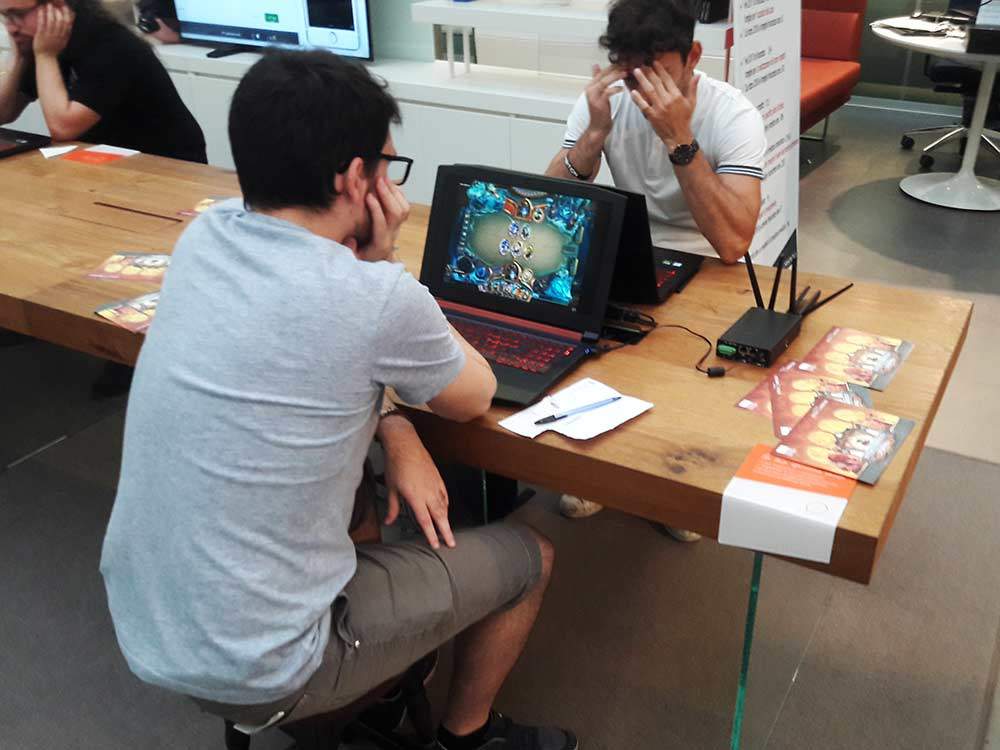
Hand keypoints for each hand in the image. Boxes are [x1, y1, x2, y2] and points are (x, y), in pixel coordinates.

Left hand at [33, 2, 74, 57]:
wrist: (46, 57)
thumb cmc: (54, 49)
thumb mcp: (63, 41)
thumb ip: (66, 32)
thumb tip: (70, 23)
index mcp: (65, 36)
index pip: (68, 24)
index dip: (67, 15)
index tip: (65, 8)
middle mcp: (58, 35)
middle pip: (61, 21)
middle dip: (59, 12)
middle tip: (56, 5)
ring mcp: (50, 35)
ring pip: (52, 21)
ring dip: (51, 12)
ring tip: (49, 5)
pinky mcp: (42, 35)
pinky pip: (42, 23)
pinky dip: (42, 16)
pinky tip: (41, 10)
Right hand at [354, 177, 409, 262]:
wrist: (377, 259)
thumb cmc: (364, 257)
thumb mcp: (355, 258)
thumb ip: (350, 250)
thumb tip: (350, 240)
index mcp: (381, 243)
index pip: (382, 224)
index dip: (376, 209)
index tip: (368, 197)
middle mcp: (392, 234)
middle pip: (397, 213)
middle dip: (388, 195)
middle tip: (378, 181)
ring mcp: (398, 227)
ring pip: (404, 208)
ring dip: (395, 192)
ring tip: (384, 179)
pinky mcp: (399, 221)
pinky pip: (404, 205)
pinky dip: (398, 193)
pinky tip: (389, 184)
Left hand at [380, 416, 454, 549]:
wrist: (405, 444)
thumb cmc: (396, 464)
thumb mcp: (391, 488)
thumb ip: (393, 507)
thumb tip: (389, 521)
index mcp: (415, 496)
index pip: (425, 521)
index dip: (431, 534)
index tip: (435, 544)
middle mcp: (428, 492)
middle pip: (440, 516)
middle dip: (446, 532)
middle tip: (451, 544)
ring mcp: (435, 484)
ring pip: (444, 506)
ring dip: (446, 519)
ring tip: (448, 531)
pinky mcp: (438, 478)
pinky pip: (445, 495)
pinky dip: (446, 505)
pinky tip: (445, 509)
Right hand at [584, 64, 624, 136]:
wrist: (598, 127)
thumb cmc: (601, 112)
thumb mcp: (599, 93)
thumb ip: (598, 80)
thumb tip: (595, 65)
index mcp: (590, 86)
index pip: (602, 71)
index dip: (613, 66)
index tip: (624, 63)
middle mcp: (590, 89)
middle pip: (603, 74)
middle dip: (615, 68)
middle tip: (627, 64)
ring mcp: (593, 96)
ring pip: (605, 81)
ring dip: (616, 76)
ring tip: (626, 72)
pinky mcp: (598, 102)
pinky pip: (608, 92)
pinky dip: (616, 89)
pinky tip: (623, 88)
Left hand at [630, 63, 697, 149]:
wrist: (679, 136)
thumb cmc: (685, 120)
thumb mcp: (692, 103)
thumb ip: (693, 88)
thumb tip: (697, 76)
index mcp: (677, 96)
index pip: (667, 80)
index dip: (660, 70)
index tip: (654, 63)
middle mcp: (668, 100)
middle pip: (657, 83)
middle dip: (649, 72)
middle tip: (642, 64)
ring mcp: (659, 108)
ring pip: (649, 91)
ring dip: (642, 80)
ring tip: (636, 72)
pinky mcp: (652, 116)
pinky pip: (644, 106)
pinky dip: (638, 99)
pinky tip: (632, 91)